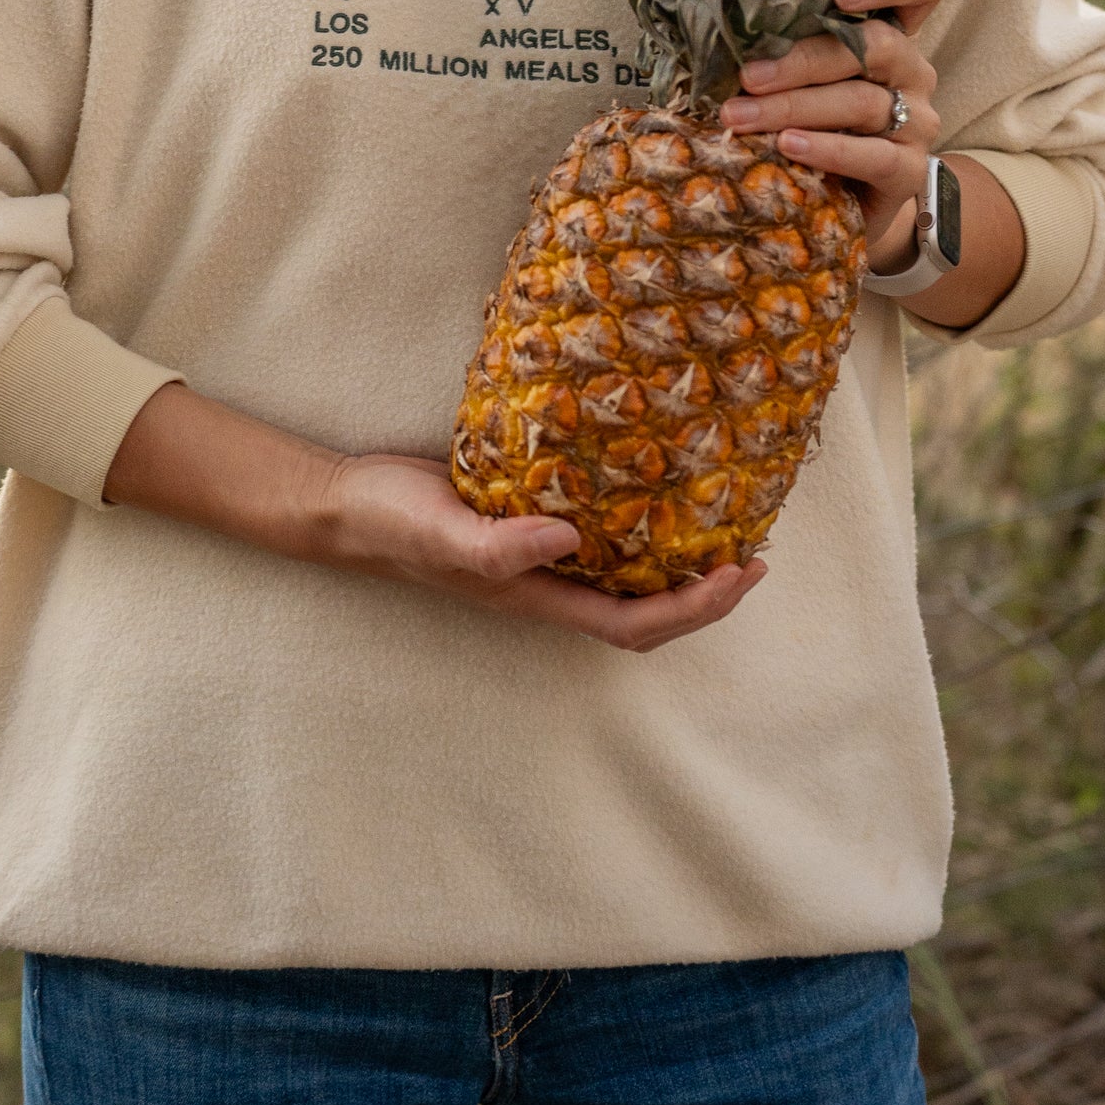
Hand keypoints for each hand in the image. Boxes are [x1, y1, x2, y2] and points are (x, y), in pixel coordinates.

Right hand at [104, 384, 764, 651]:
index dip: (694, 609)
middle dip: (706, 591)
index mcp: (538, 598)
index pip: (635, 623)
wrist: (348, 503)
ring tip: (727, 518)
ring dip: (682, 558)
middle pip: (648, 608)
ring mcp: (544, 555)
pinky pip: (602, 530)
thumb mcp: (440, 532)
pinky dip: (641, 518)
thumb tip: (567, 541)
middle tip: (756, 549)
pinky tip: (660, 481)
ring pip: (630, 572)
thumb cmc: (391, 524)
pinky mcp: (534, 518)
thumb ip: (498, 546)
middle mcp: (551, 583)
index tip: (740, 572)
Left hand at [717, 0, 952, 264]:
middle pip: (874, 46)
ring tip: (742, 117)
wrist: (840, 207)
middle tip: (747, 76)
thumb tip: (722, 31)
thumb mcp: (802, 81)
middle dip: (803, 60)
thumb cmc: (813, 127)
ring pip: (862, 101)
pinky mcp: (909, 170)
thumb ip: (787, 48)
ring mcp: (917, 120)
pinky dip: (826, 149)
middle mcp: (912, 71)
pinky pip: (873, 155)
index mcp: (891, 35)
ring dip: (794, 107)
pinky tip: (789, 146)